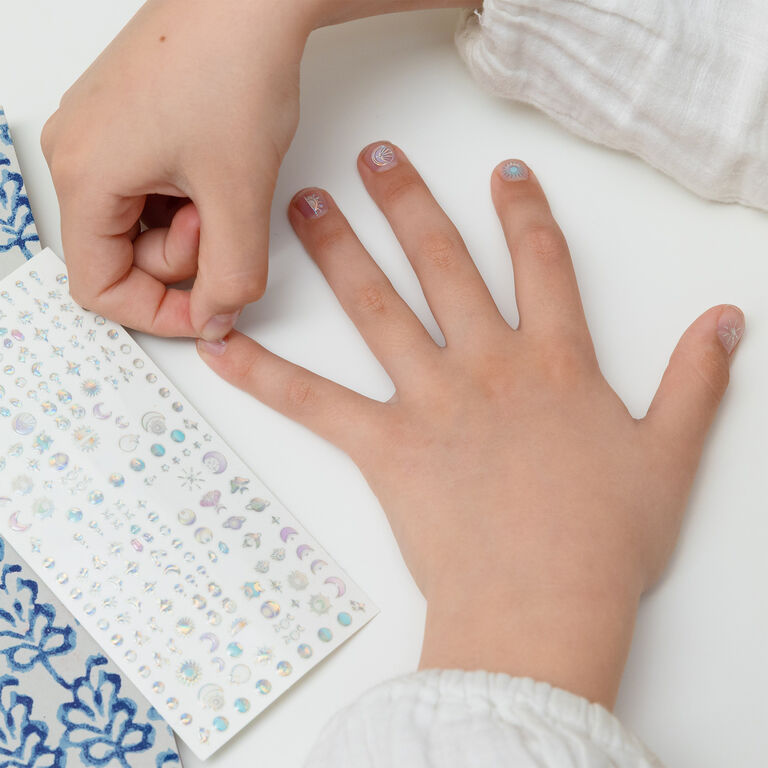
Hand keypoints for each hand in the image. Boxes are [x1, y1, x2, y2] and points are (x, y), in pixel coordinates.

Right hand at [41, 0, 312, 338]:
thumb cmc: (233, 71)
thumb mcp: (239, 196)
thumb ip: (229, 278)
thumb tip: (213, 321)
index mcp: (84, 175)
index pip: (99, 288)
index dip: (157, 313)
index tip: (208, 312)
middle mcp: (77, 154)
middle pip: (123, 256)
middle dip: (184, 254)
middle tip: (223, 214)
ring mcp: (99, 134)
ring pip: (141, 225)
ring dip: (191, 224)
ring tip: (222, 180)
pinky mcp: (126, 123)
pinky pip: (149, 190)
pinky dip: (187, 196)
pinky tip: (214, 166)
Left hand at [197, 144, 742, 707]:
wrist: (545, 608)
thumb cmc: (606, 541)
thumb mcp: (671, 458)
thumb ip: (697, 383)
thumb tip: (727, 323)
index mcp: (555, 364)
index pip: (542, 264)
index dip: (526, 214)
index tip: (505, 175)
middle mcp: (488, 366)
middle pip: (444, 265)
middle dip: (410, 205)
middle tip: (375, 161)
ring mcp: (431, 402)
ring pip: (377, 310)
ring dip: (340, 253)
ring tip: (304, 208)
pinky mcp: (386, 448)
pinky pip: (314, 404)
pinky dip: (265, 375)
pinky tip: (222, 346)